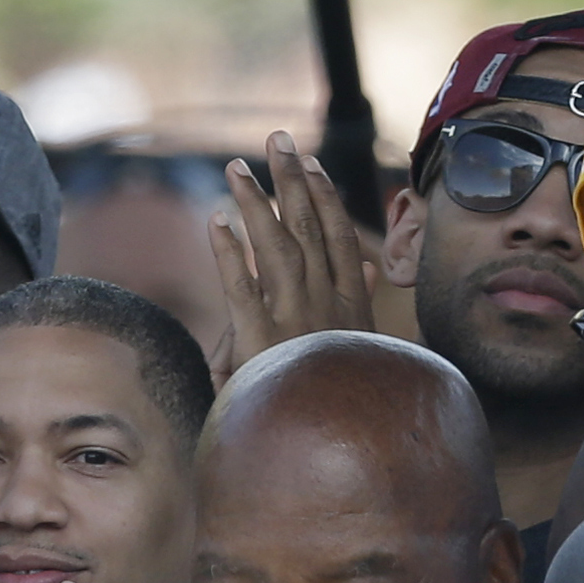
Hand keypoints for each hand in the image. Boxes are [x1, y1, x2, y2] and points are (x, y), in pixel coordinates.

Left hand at [207, 131, 374, 385]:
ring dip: (256, 203)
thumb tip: (366, 265)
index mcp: (351, 308)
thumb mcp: (364, 347)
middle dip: (292, 180)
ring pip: (275, 247)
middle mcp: (325, 305)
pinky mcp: (262, 340)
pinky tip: (217, 222)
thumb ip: (357, 299)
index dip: (324, 196)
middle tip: (276, 139)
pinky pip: (241, 287)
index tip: (311, 164)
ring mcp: (294, 320)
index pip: (338, 238)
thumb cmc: (348, 399)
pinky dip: (228, 253)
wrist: (338, 443)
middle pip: (308, 229)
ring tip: (236, 168)